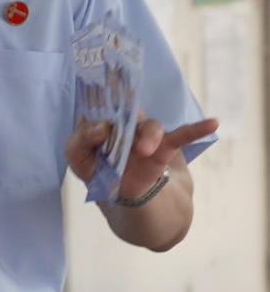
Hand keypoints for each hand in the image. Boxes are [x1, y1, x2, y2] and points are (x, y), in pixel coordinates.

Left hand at [66, 110, 217, 198]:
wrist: (127, 199)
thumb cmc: (99, 172)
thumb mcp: (78, 159)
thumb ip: (80, 141)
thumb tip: (100, 127)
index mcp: (102, 121)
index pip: (101, 103)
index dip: (101, 98)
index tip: (100, 93)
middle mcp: (124, 123)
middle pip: (128, 108)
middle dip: (125, 109)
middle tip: (121, 114)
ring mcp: (145, 136)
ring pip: (151, 125)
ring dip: (149, 135)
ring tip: (144, 151)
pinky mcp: (164, 150)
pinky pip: (182, 136)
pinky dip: (196, 129)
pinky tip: (212, 123)